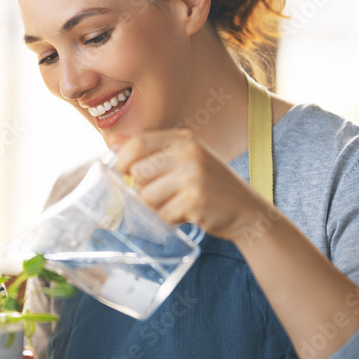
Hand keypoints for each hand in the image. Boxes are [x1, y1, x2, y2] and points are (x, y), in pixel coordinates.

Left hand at [113, 129, 265, 241]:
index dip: (123, 161)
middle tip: (166, 193)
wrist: (248, 211)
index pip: (136, 143)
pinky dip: (171, 219)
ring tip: (179, 203)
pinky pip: (163, 214)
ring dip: (158, 207)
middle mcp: (188, 152)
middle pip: (138, 173)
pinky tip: (188, 214)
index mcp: (183, 138)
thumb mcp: (183, 159)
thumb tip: (111, 142)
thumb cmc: (209, 185)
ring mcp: (193, 175)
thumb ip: (149, 150)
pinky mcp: (195, 199)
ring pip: (146, 196)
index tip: (126, 173)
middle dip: (145, 189)